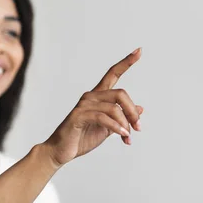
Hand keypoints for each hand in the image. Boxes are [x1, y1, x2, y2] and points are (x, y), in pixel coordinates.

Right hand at [43, 48, 143, 167]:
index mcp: (98, 96)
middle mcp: (91, 96)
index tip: (139, 50)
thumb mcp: (108, 127)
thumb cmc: (82, 138)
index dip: (126, 62)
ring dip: (125, 124)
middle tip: (137, 128)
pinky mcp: (79, 115)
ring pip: (114, 107)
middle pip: (120, 93)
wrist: (61, 152)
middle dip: (132, 111)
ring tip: (127, 137)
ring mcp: (84, 105)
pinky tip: (122, 136)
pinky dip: (116, 127)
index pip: (113, 73)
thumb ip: (122, 117)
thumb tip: (140, 108)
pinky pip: (103, 118)